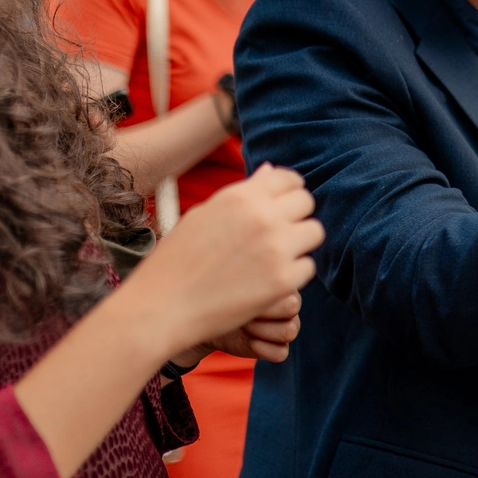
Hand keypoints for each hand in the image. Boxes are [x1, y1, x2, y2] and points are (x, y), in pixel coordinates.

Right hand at [128, 164, 322, 359]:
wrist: (163, 305)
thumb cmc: (178, 260)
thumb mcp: (204, 215)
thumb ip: (243, 194)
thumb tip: (272, 171)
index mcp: (242, 196)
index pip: (289, 179)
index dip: (289, 191)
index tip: (283, 204)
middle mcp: (263, 217)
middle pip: (306, 203)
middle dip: (296, 215)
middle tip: (279, 233)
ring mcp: (276, 249)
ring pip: (314, 232)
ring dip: (299, 243)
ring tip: (276, 255)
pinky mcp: (284, 280)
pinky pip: (308, 267)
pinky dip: (293, 273)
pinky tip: (271, 278)